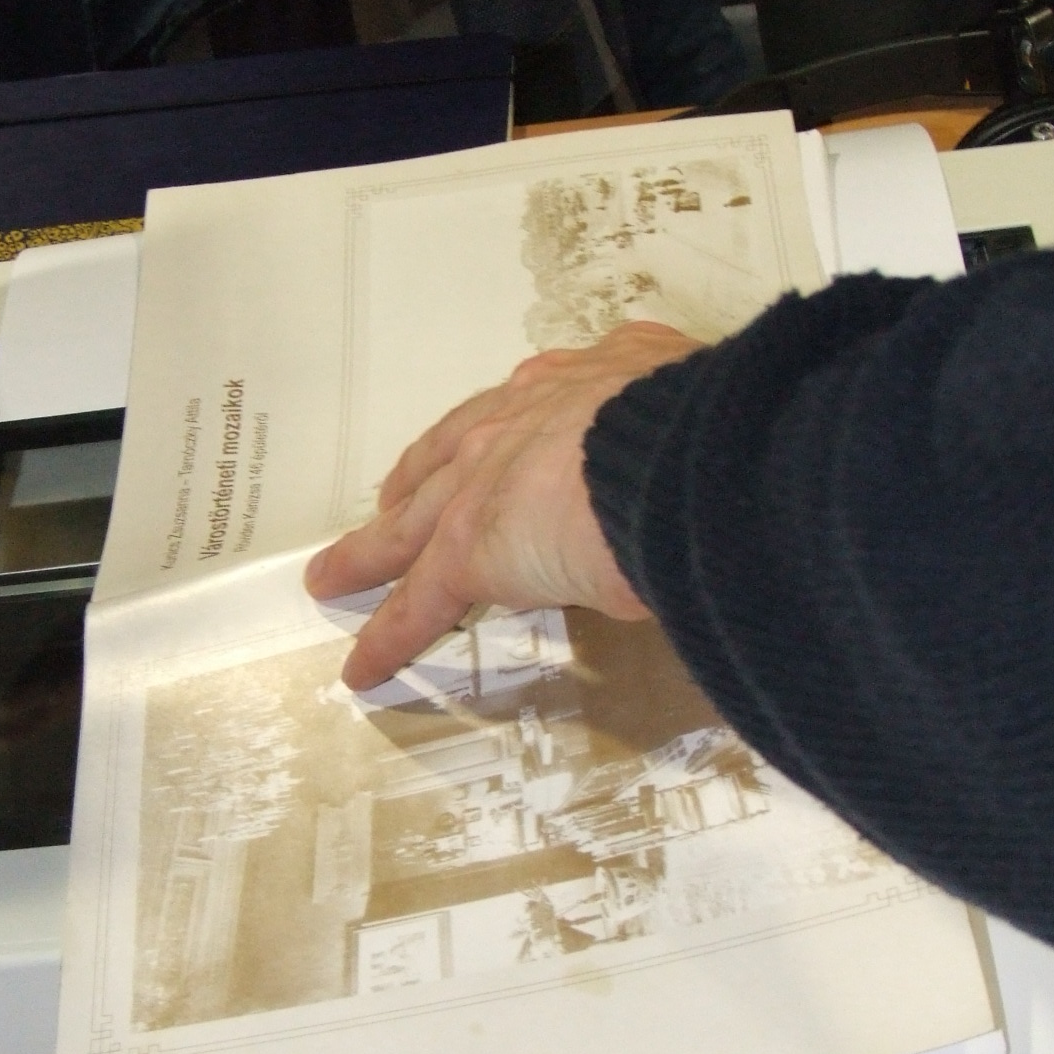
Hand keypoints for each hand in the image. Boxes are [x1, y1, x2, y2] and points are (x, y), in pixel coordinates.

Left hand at [305, 321, 701, 690]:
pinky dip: (388, 639)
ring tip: (333, 578)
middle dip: (413, 483)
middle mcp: (513, 421)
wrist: (672, 453)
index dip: (490, 435)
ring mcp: (482, 485)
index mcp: (575, 385)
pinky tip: (364, 668)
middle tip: (388, 503)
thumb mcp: (690, 398)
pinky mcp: (467, 552)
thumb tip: (719, 454)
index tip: (477, 446)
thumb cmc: (702, 426)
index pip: (517, 413)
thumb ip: (683, 421)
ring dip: (369, 555)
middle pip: (443, 458)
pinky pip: (416, 605)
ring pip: (409, 527)